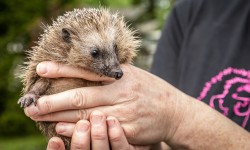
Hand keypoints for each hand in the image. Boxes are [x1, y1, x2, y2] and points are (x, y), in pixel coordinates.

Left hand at [25, 61, 189, 144]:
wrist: (174, 112)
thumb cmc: (150, 91)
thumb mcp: (133, 74)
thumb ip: (111, 73)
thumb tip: (86, 69)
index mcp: (121, 76)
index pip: (87, 71)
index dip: (63, 70)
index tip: (41, 69)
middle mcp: (121, 92)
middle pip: (81, 96)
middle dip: (54, 101)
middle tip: (32, 105)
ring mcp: (124, 112)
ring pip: (86, 116)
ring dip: (60, 117)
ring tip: (40, 117)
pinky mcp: (127, 129)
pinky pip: (97, 131)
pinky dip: (78, 130)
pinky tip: (62, 130)